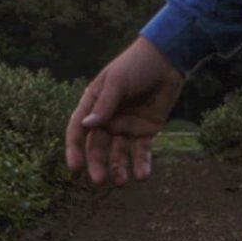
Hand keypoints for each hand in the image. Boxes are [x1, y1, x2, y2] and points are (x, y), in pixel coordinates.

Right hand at [67, 38, 184, 186]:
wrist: (167, 59)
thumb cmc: (136, 65)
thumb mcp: (117, 81)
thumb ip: (104, 104)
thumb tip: (87, 126)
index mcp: (94, 104)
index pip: (78, 130)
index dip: (74, 149)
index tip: (74, 167)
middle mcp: (108, 119)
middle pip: (98, 146)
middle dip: (98, 164)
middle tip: (99, 181)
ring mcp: (127, 126)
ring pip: (119, 153)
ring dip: (118, 168)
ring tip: (122, 181)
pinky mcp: (146, 130)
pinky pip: (142, 151)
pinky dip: (141, 164)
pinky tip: (143, 175)